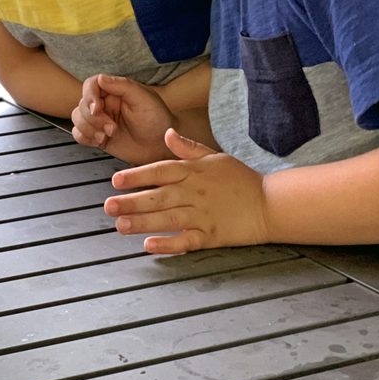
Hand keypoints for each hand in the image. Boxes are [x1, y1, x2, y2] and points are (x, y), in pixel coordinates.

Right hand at [71, 74, 176, 163]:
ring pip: (77, 119)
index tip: (97, 109)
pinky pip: (79, 134)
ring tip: (107, 135)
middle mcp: (105, 104)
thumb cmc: (158, 120)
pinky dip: (84, 138)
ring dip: (89, 129)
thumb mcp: (144, 99)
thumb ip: (122, 86)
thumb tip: (101, 78)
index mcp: (114, 91)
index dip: (89, 96)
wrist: (162, 146)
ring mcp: (100, 120)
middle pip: (82, 104)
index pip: (91, 85)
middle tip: (112, 128)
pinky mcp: (98, 136)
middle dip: (94, 119)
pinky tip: (100, 141)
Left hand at [104, 129, 269, 252]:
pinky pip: (186, 241)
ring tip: (120, 226)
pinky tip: (149, 246)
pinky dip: (168, 244)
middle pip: (158, 196)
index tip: (115, 180)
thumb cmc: (240, 178)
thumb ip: (188, 147)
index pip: (159, 170)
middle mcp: (195, 192)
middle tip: (107, 206)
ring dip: (142, 223)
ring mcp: (203, 215)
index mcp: (193, 171)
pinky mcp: (212, 236)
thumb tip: (167, 133)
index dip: (137, 175)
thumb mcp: (215, 156)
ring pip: (167, 219)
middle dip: (131, 202)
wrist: (270, 203)